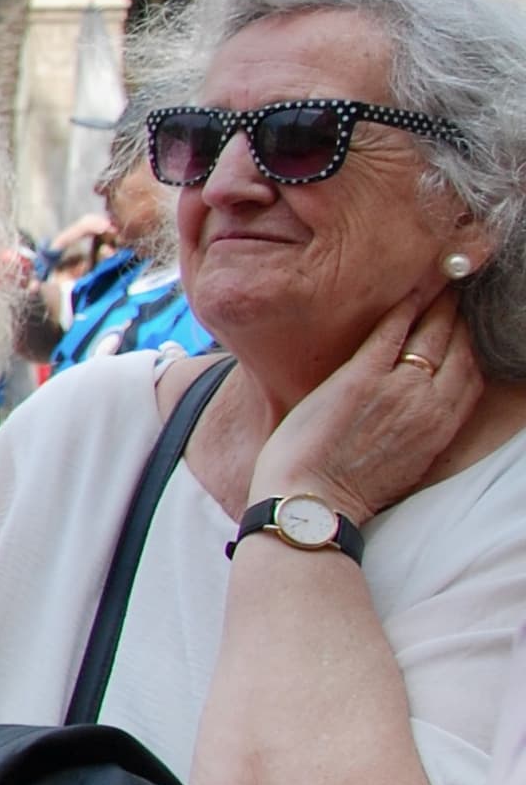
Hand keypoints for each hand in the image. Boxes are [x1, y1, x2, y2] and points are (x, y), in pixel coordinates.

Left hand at [253, 275, 487, 519]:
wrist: (311, 503)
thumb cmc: (346, 488)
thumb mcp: (405, 461)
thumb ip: (419, 428)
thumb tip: (419, 408)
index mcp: (442, 428)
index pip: (472, 372)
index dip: (473, 342)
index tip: (470, 322)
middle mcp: (430, 404)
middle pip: (459, 346)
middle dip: (461, 315)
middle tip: (459, 290)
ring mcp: (397, 388)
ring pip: (432, 332)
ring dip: (439, 302)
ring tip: (439, 280)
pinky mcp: (360, 378)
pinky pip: (390, 330)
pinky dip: (404, 306)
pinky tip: (409, 289)